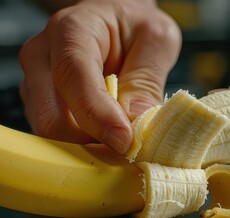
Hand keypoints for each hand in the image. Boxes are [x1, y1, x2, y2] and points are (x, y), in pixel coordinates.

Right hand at [19, 0, 180, 153]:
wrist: (118, 22)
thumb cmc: (136, 26)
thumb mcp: (156, 39)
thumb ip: (147, 79)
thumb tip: (138, 124)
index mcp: (72, 30)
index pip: (73, 76)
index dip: (98, 115)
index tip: (125, 141)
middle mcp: (43, 55)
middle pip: (52, 116)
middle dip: (93, 140)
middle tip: (129, 148)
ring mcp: (38, 81)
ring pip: (53, 132)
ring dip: (90, 144)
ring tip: (122, 137)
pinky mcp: (42, 102)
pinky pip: (57, 135)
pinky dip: (84, 143)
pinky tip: (108, 134)